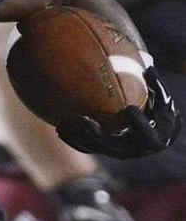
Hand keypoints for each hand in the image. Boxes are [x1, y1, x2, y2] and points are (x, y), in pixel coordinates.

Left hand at [56, 65, 180, 158]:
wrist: (150, 129)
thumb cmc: (156, 108)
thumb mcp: (160, 97)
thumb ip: (155, 86)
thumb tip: (148, 68)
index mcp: (153, 139)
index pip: (147, 135)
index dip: (140, 124)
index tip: (130, 108)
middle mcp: (133, 150)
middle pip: (112, 146)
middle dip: (96, 134)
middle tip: (83, 120)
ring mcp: (116, 152)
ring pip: (94, 148)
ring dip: (79, 137)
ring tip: (64, 124)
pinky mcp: (103, 150)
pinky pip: (86, 147)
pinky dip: (74, 138)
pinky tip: (61, 126)